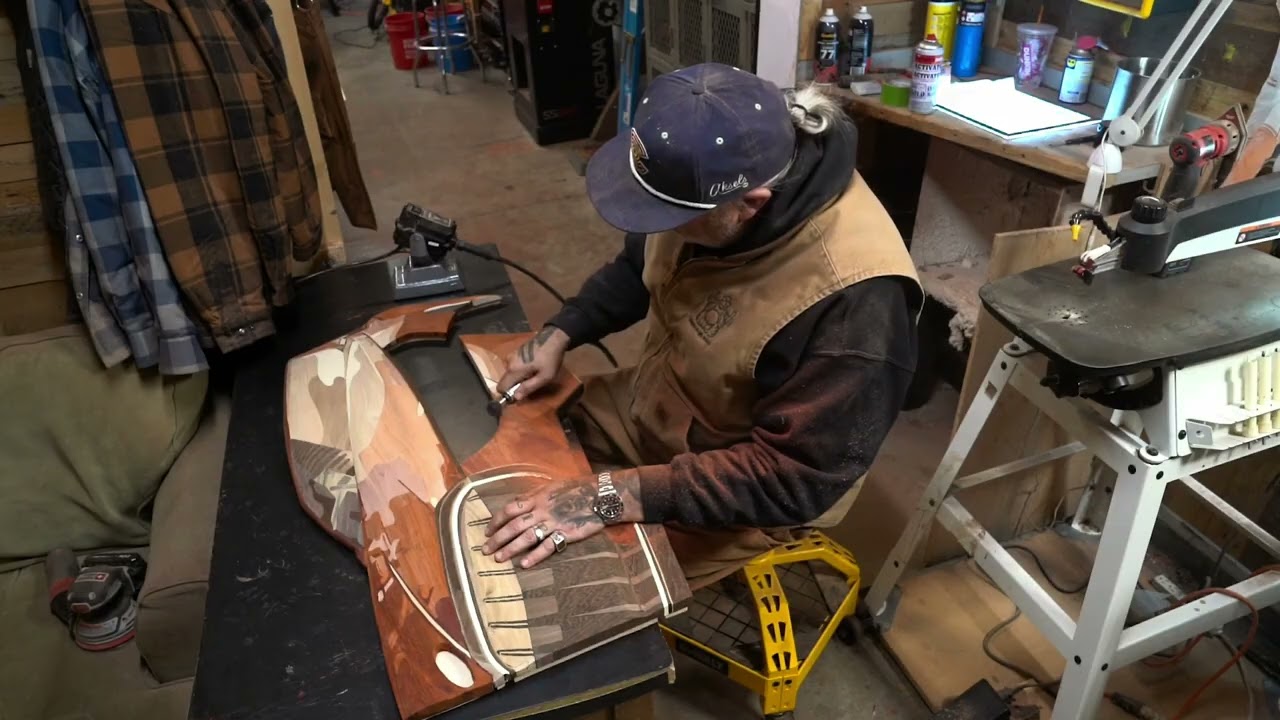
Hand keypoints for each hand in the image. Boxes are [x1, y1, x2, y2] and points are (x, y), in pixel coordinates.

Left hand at [481, 475, 603, 568]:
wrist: (600, 496)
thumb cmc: (576, 489)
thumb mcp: (551, 486)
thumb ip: (533, 495)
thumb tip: (517, 502)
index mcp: (537, 497)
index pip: (510, 509)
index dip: (496, 520)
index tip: (487, 531)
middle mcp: (541, 510)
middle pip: (514, 525)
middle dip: (498, 538)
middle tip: (485, 550)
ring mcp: (553, 522)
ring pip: (527, 537)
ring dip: (511, 549)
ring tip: (499, 559)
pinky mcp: (566, 533)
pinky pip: (548, 547)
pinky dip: (535, 556)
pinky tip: (524, 565)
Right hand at [497, 326, 569, 401]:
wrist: (553, 337)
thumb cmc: (550, 359)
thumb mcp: (544, 377)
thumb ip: (528, 388)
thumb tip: (515, 398)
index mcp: (513, 370)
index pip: (500, 388)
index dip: (507, 394)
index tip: (519, 395)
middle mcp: (508, 362)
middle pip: (505, 381)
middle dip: (515, 385)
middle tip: (531, 382)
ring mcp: (511, 355)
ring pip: (509, 373)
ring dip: (518, 377)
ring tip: (534, 373)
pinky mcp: (515, 352)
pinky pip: (513, 366)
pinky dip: (520, 370)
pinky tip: (532, 366)